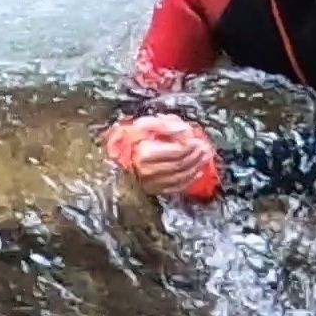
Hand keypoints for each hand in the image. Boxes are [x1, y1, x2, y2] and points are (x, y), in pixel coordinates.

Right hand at [103, 116, 218, 197]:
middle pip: (181, 164)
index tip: (198, 140)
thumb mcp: (144, 125)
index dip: (191, 146)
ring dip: (196, 167)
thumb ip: (165, 125)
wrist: (110, 159)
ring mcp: (150, 183)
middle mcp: (148, 171)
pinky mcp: (152, 190)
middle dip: (196, 156)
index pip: (177, 151)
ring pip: (180, 177)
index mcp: (145, 153)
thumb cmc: (128, 139)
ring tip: (204, 158)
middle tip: (205, 149)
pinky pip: (175, 187)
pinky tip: (197, 173)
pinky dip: (189, 181)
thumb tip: (185, 131)